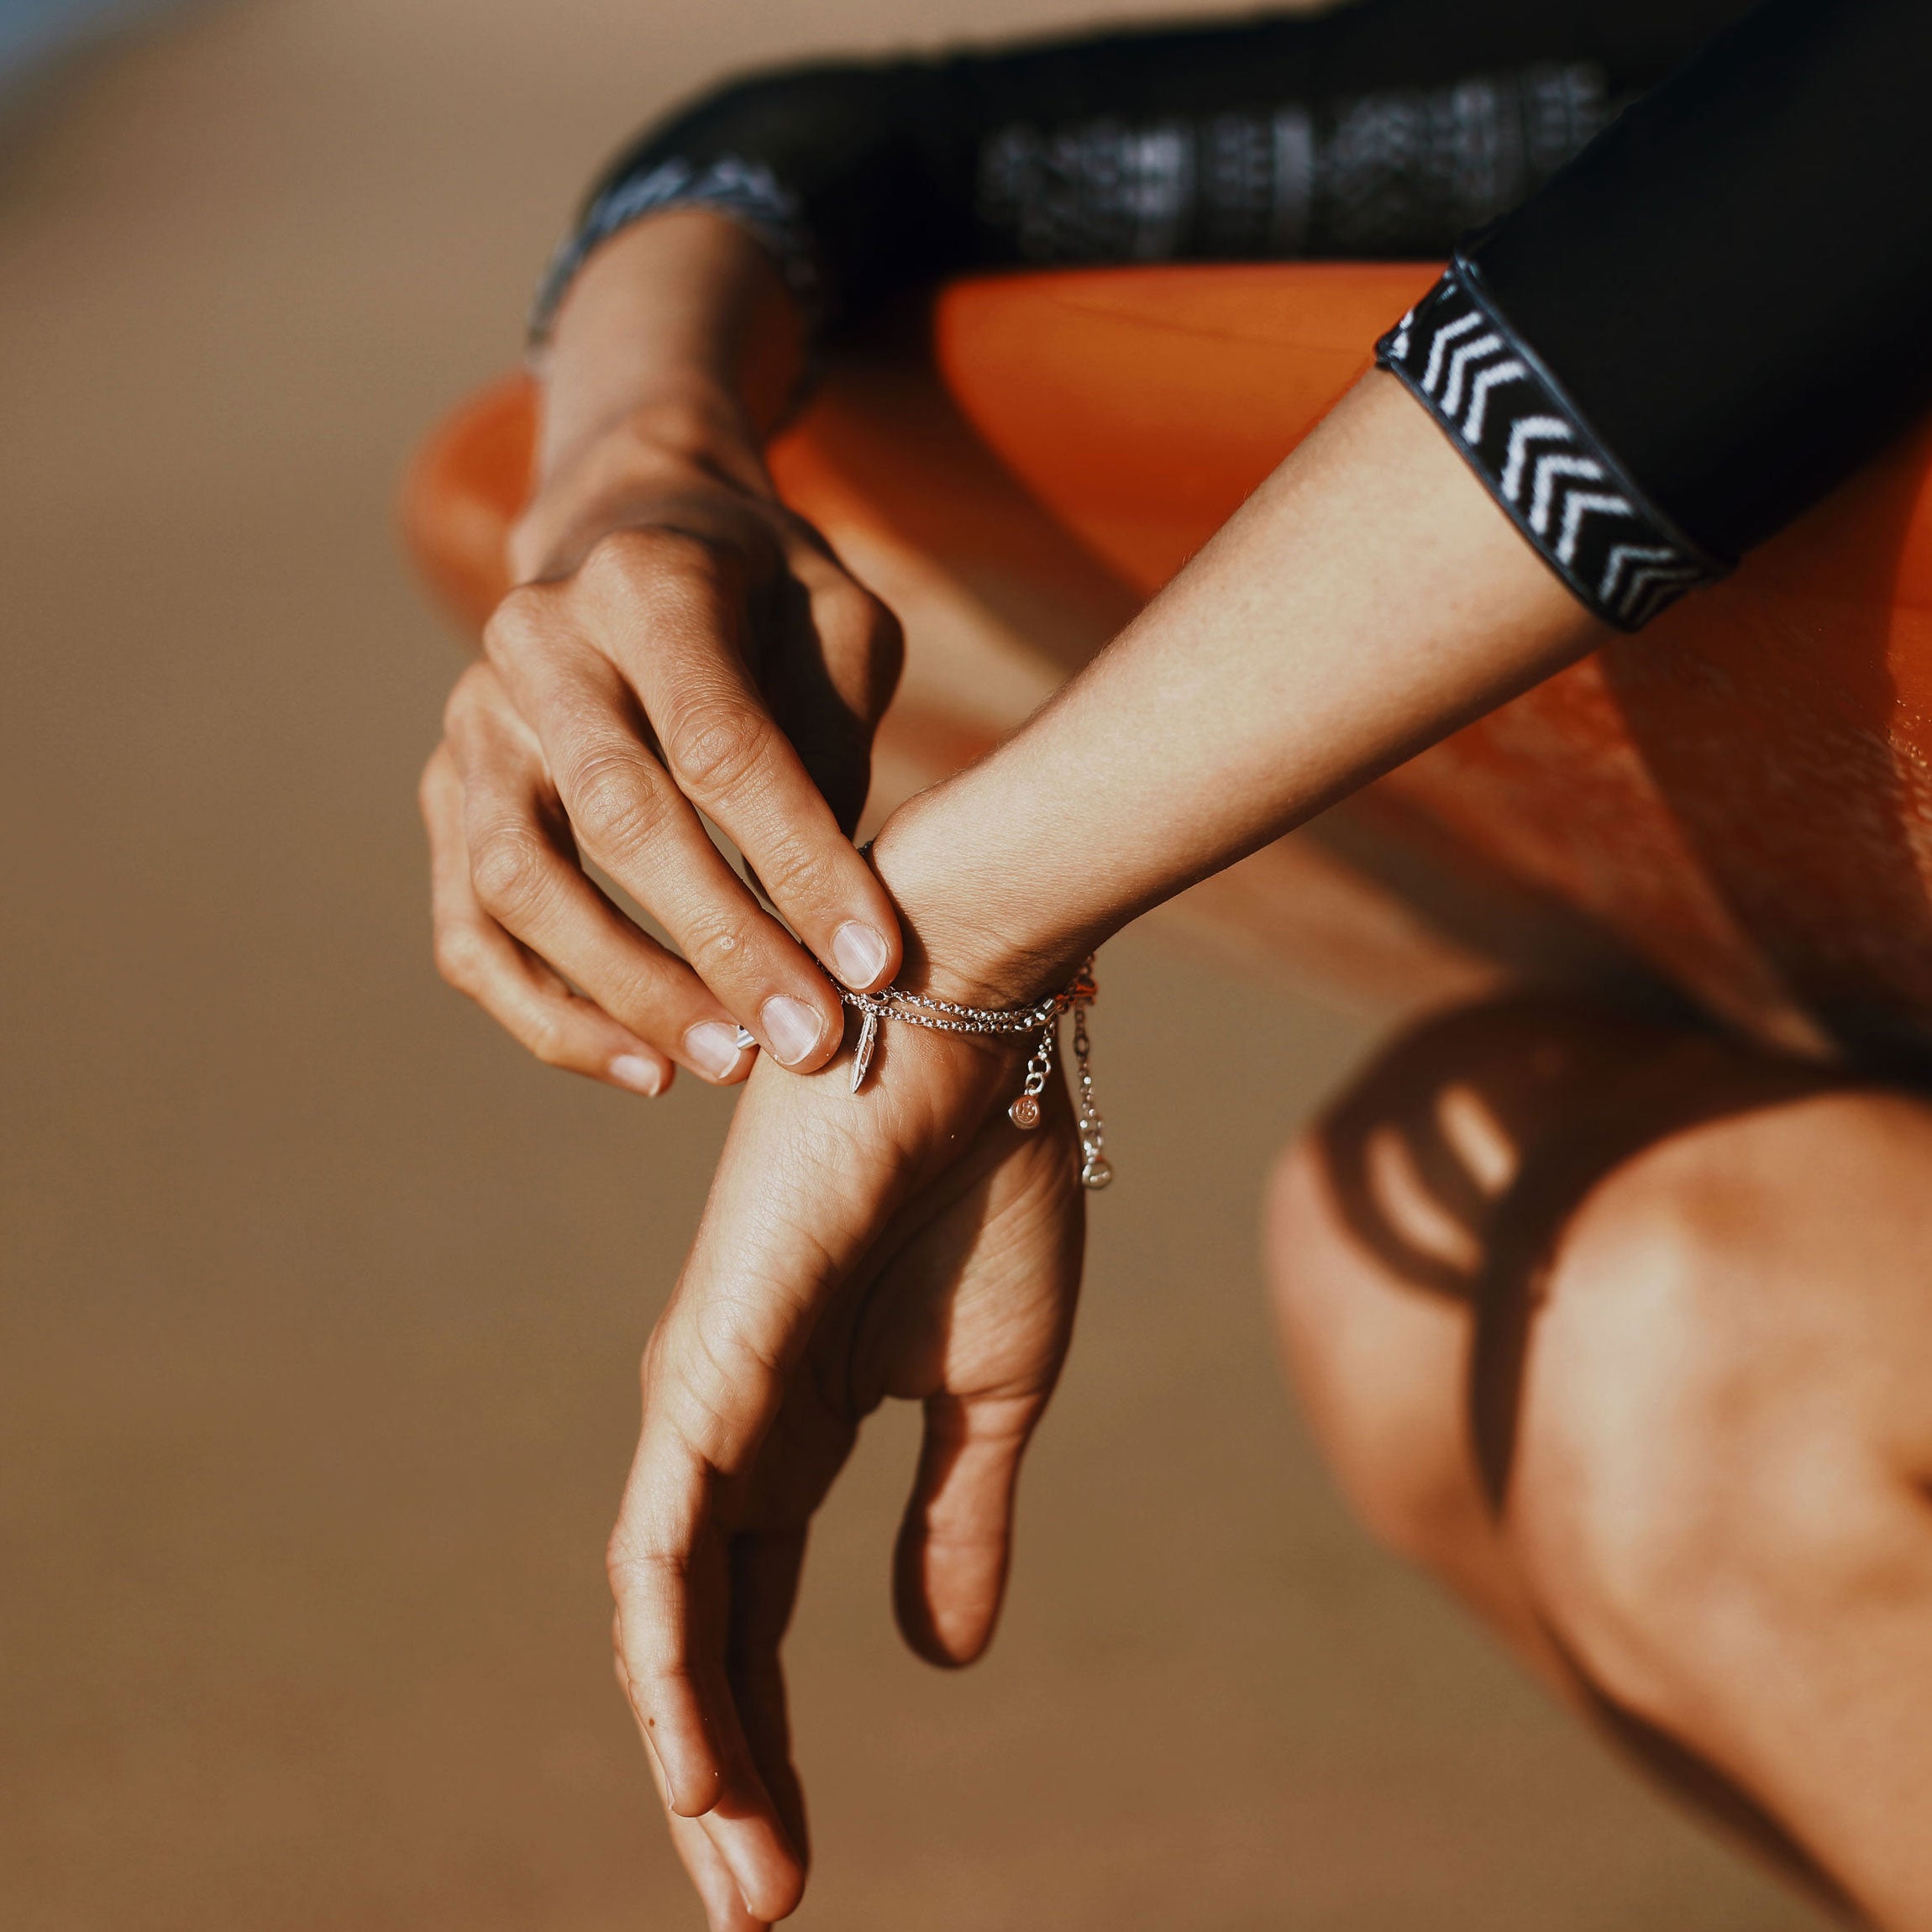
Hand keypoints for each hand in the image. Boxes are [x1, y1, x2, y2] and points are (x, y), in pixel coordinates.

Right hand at [421, 408, 904, 1096]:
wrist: (628, 531)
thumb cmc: (764, 595)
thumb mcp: (839, 617)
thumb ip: (834, 736)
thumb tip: (817, 900)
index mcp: (642, 583)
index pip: (719, 743)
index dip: (799, 861)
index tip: (875, 962)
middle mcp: (534, 646)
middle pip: (619, 820)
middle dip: (723, 947)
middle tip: (810, 1042)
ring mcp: (472, 723)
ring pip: (521, 886)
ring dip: (630, 993)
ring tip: (732, 1062)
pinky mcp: (444, 795)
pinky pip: (471, 931)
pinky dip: (549, 1015)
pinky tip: (646, 1069)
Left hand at [608, 1015, 1085, 1926]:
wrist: (972, 1023)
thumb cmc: (986, 1177)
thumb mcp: (995, 1390)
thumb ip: (958, 1520)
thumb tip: (941, 1662)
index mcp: (794, 1424)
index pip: (757, 1614)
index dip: (767, 1737)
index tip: (796, 1865)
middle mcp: (723, 1420)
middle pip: (696, 1633)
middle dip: (723, 1773)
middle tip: (758, 1907)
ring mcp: (706, 1392)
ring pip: (662, 1609)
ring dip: (694, 1749)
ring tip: (739, 1877)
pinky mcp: (710, 1362)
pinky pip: (661, 1540)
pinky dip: (670, 1657)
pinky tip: (693, 1758)